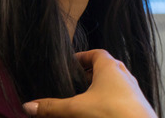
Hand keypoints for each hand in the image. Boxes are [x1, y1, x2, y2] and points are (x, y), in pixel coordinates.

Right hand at [22, 49, 156, 117]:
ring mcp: (132, 88)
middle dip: (88, 74)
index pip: (96, 53)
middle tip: (72, 82)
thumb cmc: (112, 112)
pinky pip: (119, 95)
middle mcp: (123, 74)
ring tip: (82, 98)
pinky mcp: (135, 103)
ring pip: (112, 82)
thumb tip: (29, 106)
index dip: (82, 56)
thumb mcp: (77, 108)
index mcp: (110, 67)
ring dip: (98, 87)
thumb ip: (52, 107)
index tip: (70, 63)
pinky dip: (107, 99)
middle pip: (104, 67)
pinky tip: (96, 110)